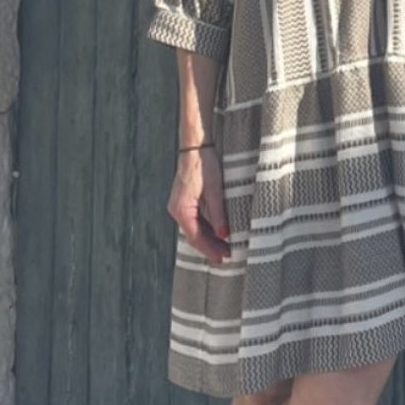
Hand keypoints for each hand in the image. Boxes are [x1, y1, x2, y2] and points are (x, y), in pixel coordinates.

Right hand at [168, 147, 230, 263]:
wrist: (195, 146)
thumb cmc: (204, 164)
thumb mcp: (215, 190)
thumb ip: (219, 214)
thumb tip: (224, 235)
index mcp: (181, 209)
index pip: (196, 237)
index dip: (210, 250)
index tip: (223, 259)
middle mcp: (176, 209)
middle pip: (194, 235)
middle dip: (210, 247)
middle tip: (227, 257)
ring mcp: (179, 205)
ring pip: (195, 228)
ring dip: (209, 238)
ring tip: (225, 248)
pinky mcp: (184, 200)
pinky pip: (195, 220)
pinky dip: (206, 228)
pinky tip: (218, 233)